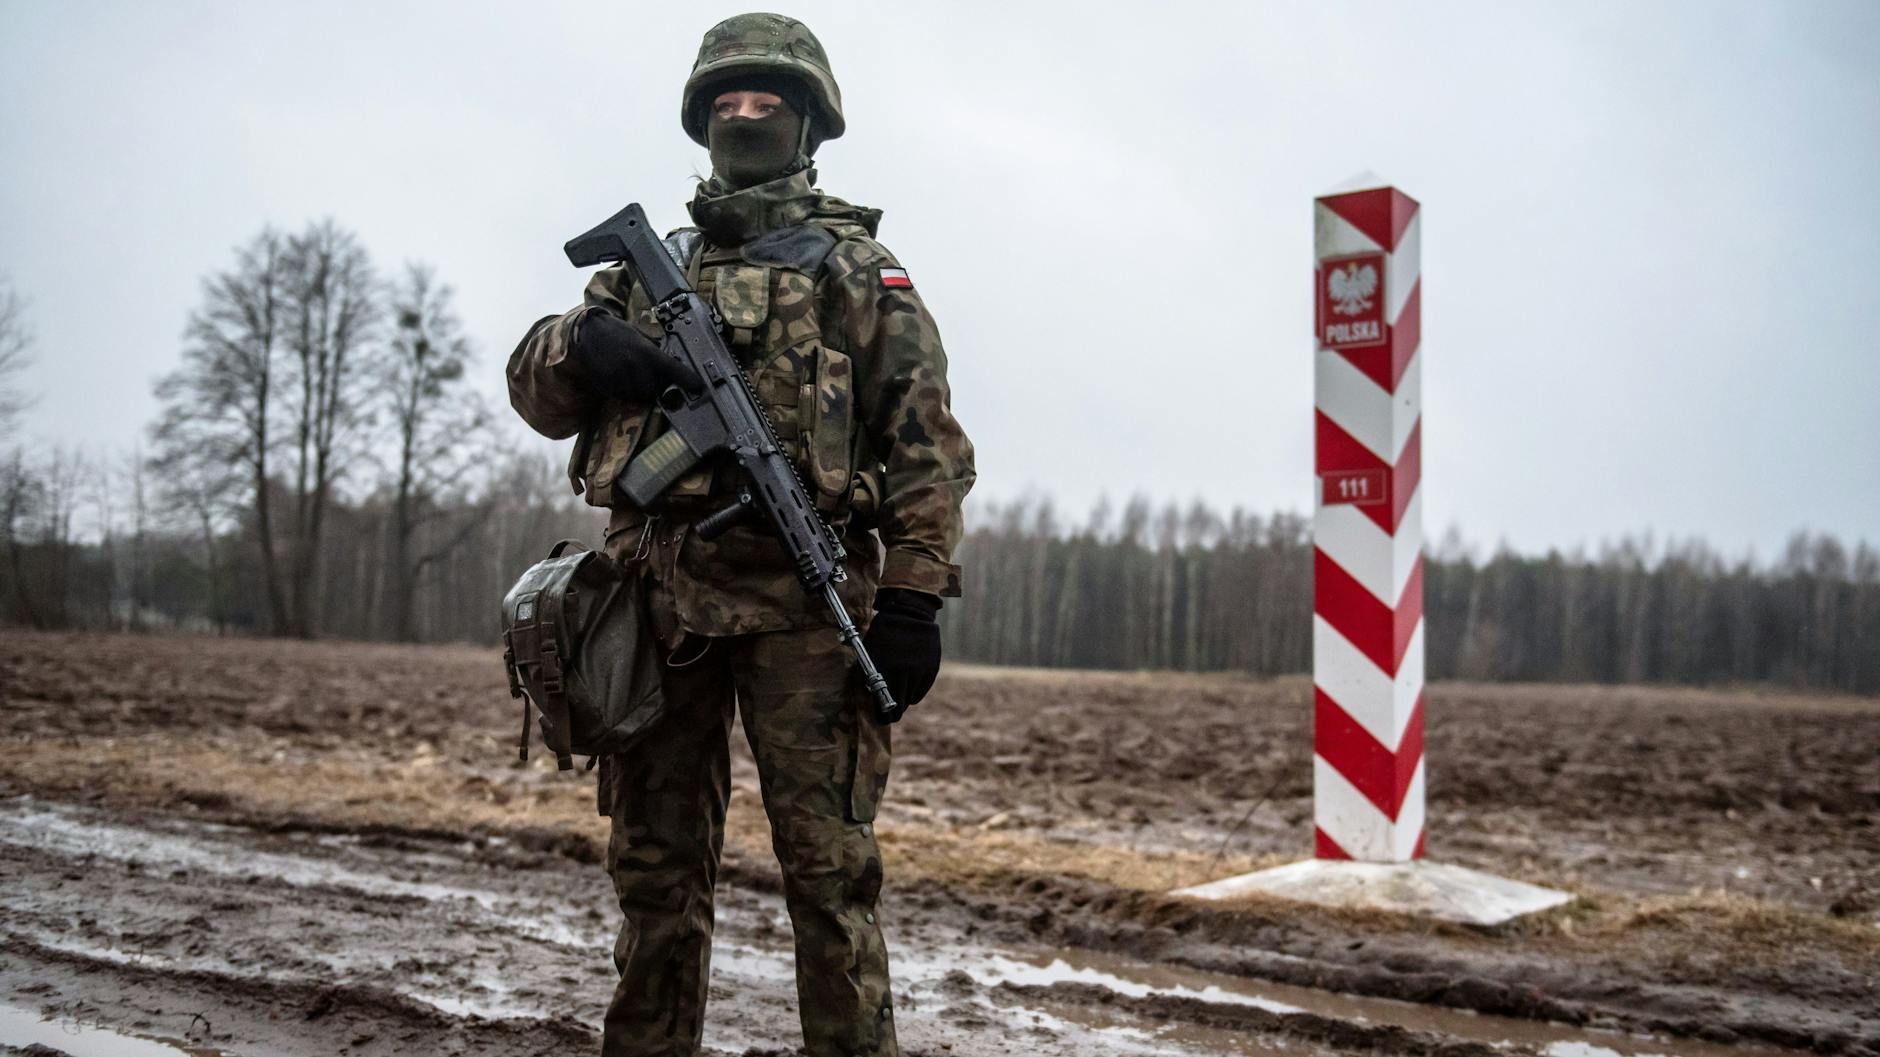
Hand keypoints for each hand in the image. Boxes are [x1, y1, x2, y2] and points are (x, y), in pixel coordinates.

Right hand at [570, 311, 700, 398]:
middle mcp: (637, 368)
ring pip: (641, 396)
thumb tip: (674, 364)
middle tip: (655, 376)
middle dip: (659, 386)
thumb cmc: (618, 332)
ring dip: (643, 391)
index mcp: (648, 353)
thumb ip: (656, 352)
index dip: (688, 380)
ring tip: (635, 374)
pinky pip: (626, 397)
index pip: (675, 371)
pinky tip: (623, 377)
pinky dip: (629, 392)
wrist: (588, 333)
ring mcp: (622, 379)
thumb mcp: (641, 337)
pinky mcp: (610, 387)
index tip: (698, 387)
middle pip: (658, 389)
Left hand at [862, 588, 941, 722]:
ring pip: (911, 699)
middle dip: (893, 711)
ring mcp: (919, 672)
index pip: (884, 707)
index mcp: (885, 671)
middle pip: (900, 706)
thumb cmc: (883, 634)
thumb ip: (870, 676)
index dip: (882, 716)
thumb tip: (873, 698)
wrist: (909, 614)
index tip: (881, 718)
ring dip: (904, 698)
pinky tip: (910, 682)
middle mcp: (903, 674)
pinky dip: (915, 690)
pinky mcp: (931, 669)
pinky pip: (921, 690)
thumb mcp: (870, 653)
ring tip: (899, 690)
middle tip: (890, 711)